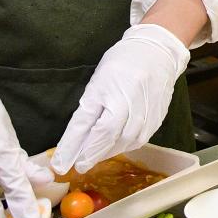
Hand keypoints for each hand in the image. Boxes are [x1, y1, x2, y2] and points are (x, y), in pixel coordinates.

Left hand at [53, 24, 190, 172]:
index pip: (86, 125)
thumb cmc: (122, 63)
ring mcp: (146, 111)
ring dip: (107, 151)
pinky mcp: (157, 117)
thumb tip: (77, 140)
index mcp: (108, 90)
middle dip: (90, 154)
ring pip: (125, 142)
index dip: (72, 146)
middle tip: (79, 165)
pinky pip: (140, 139)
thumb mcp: (98, 83)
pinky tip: (116, 145)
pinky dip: (125, 145)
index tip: (60, 164)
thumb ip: (88, 111)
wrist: (157, 52)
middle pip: (107, 137)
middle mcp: (128, 103)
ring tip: (96, 156)